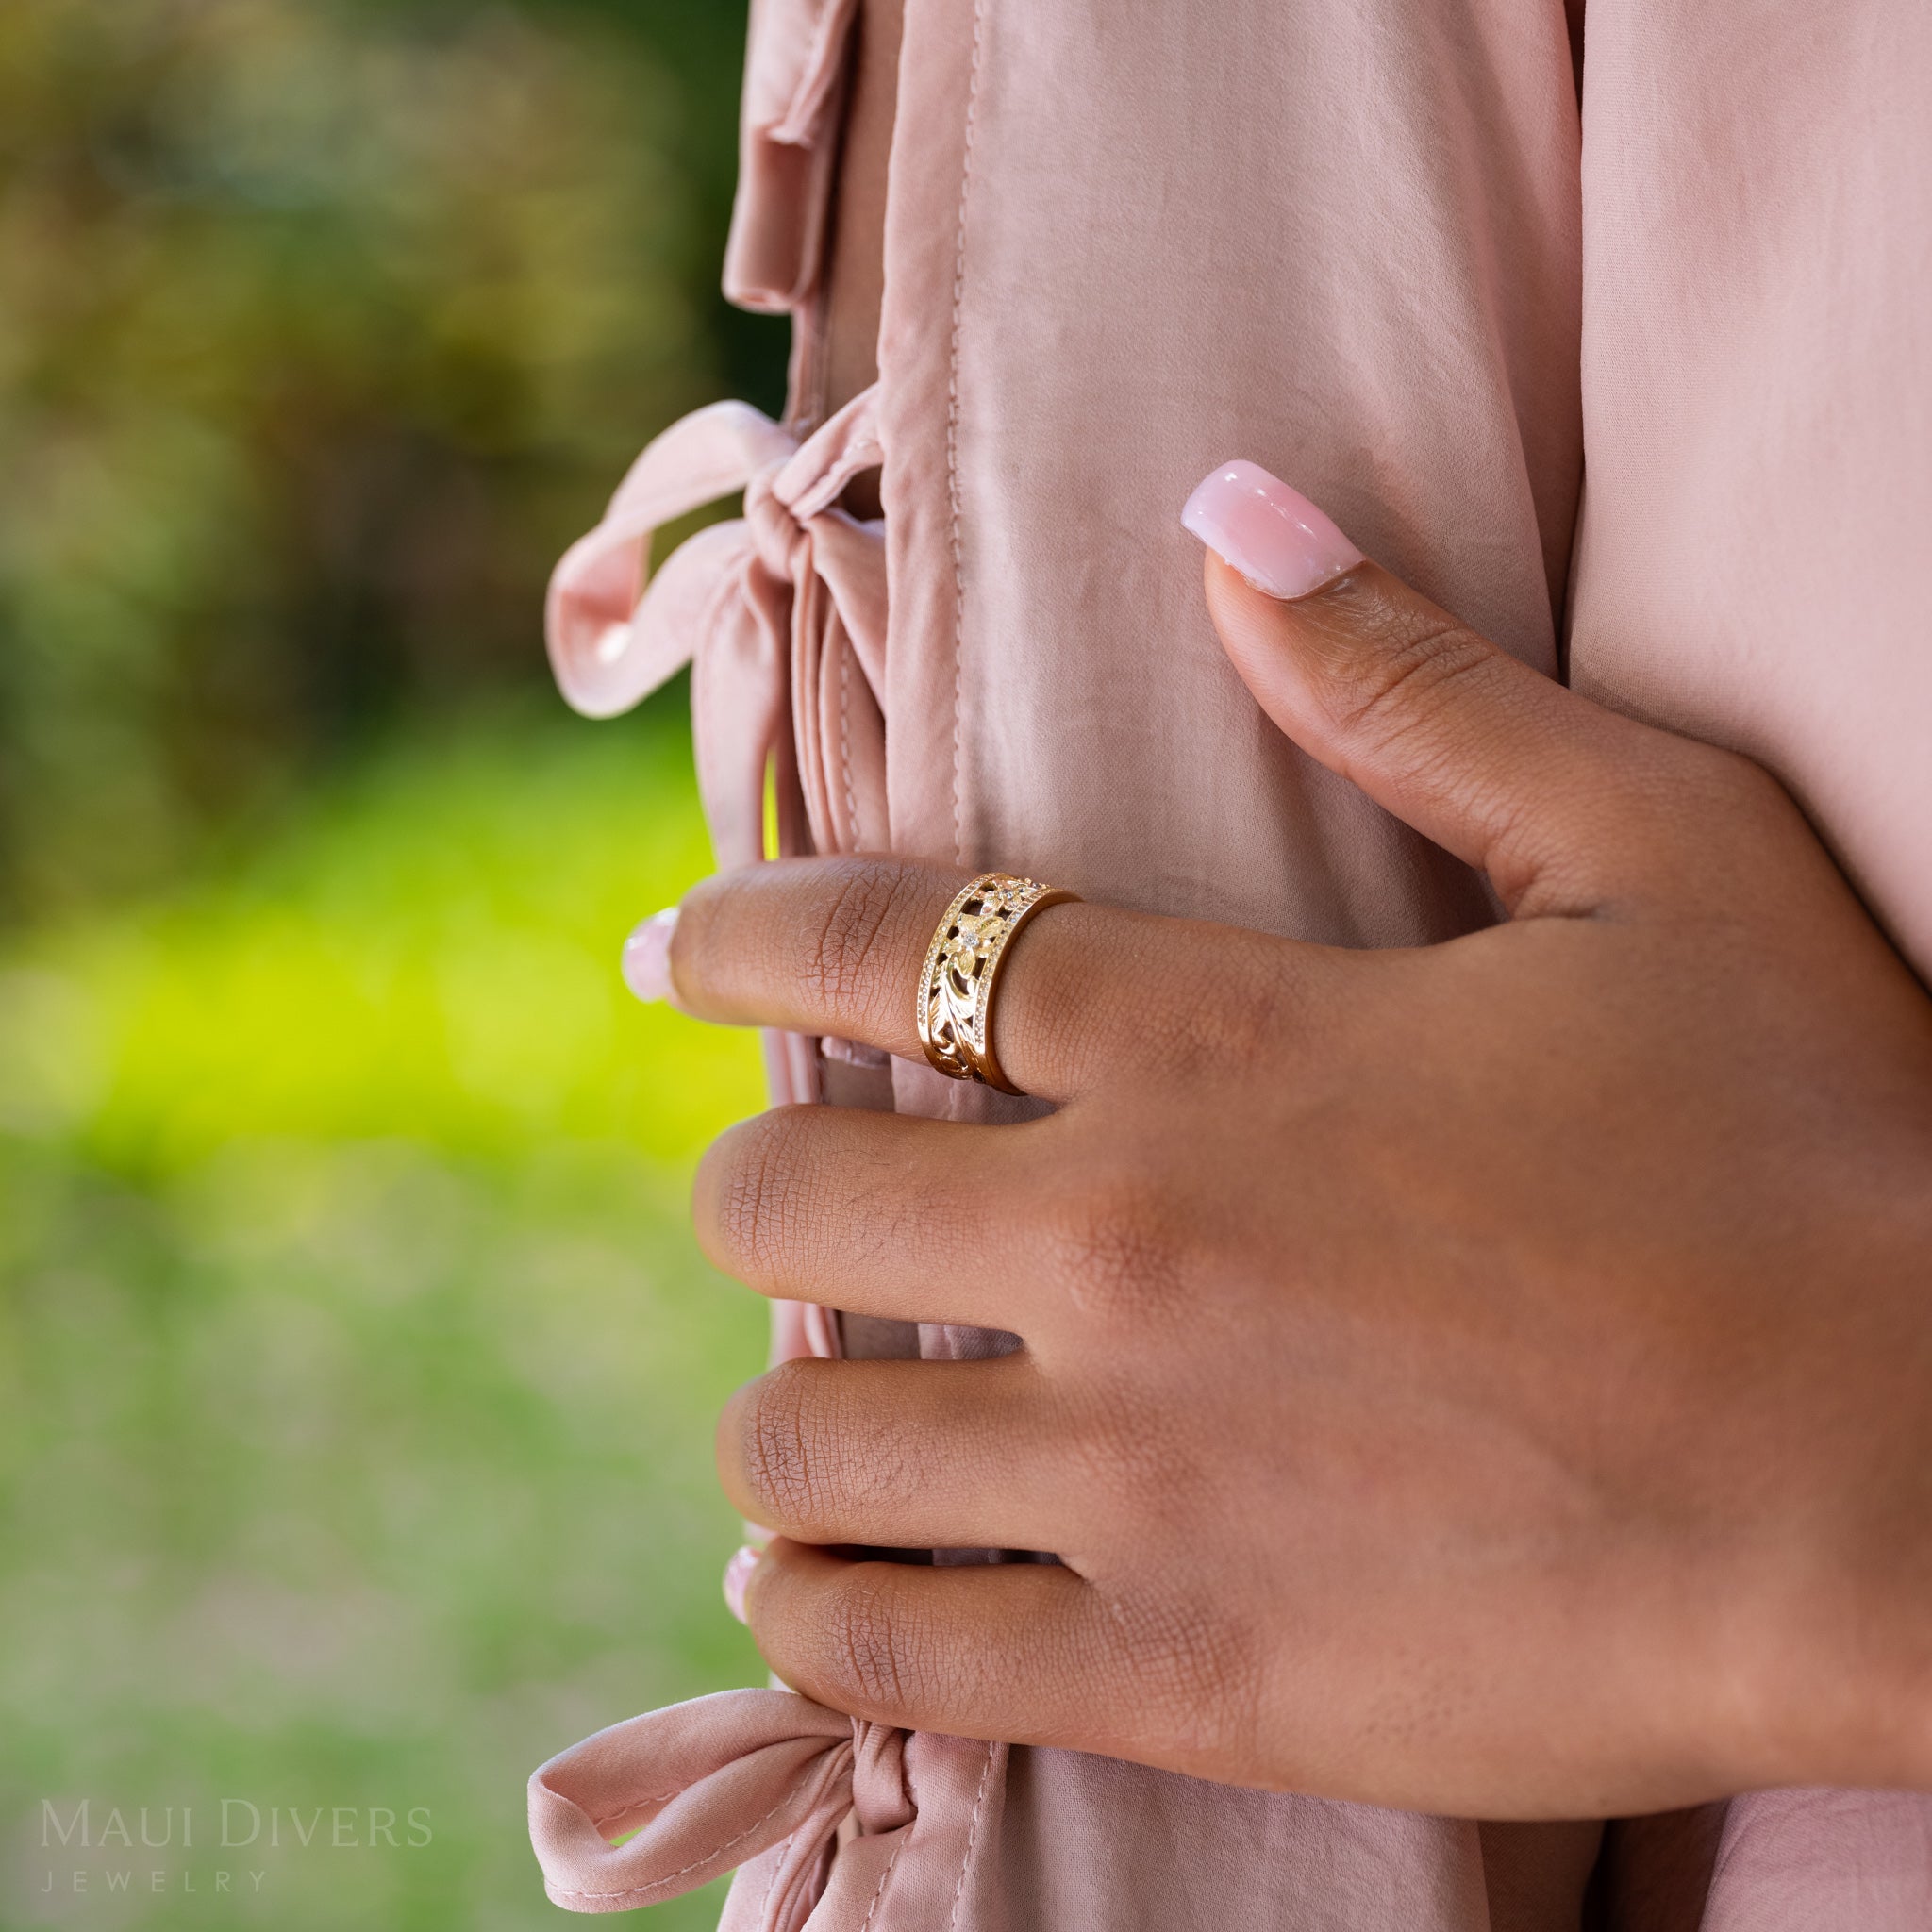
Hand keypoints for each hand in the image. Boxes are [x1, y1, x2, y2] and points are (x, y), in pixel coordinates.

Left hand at [644, 470, 1931, 1816]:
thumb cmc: (1821, 1157)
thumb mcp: (1654, 856)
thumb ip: (1413, 688)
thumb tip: (1231, 518)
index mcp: (1211, 1044)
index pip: (872, 953)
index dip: (742, 936)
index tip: (675, 948)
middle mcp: (1123, 1246)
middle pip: (776, 1207)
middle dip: (758, 1194)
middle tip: (796, 1205)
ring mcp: (1132, 1476)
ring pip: (800, 1442)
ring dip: (788, 1414)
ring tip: (829, 1403)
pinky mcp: (1176, 1671)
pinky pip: (883, 1654)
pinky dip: (819, 1613)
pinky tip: (826, 1578)